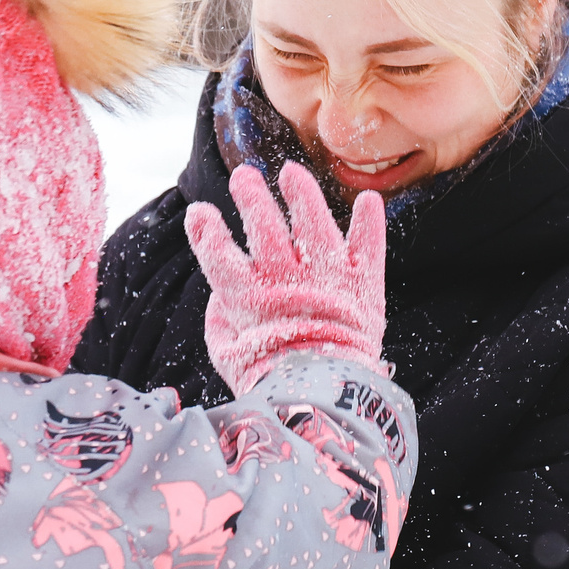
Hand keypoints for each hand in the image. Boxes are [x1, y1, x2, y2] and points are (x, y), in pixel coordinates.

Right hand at [184, 161, 386, 396]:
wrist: (324, 395)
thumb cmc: (270, 381)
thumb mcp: (229, 358)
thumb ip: (221, 324)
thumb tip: (220, 301)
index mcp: (248, 297)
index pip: (218, 253)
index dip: (205, 230)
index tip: (199, 212)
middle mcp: (284, 277)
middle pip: (264, 224)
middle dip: (251, 196)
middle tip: (244, 177)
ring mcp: (325, 276)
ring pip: (313, 222)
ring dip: (302, 193)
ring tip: (292, 173)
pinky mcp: (362, 284)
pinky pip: (368, 246)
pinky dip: (369, 222)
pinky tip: (368, 201)